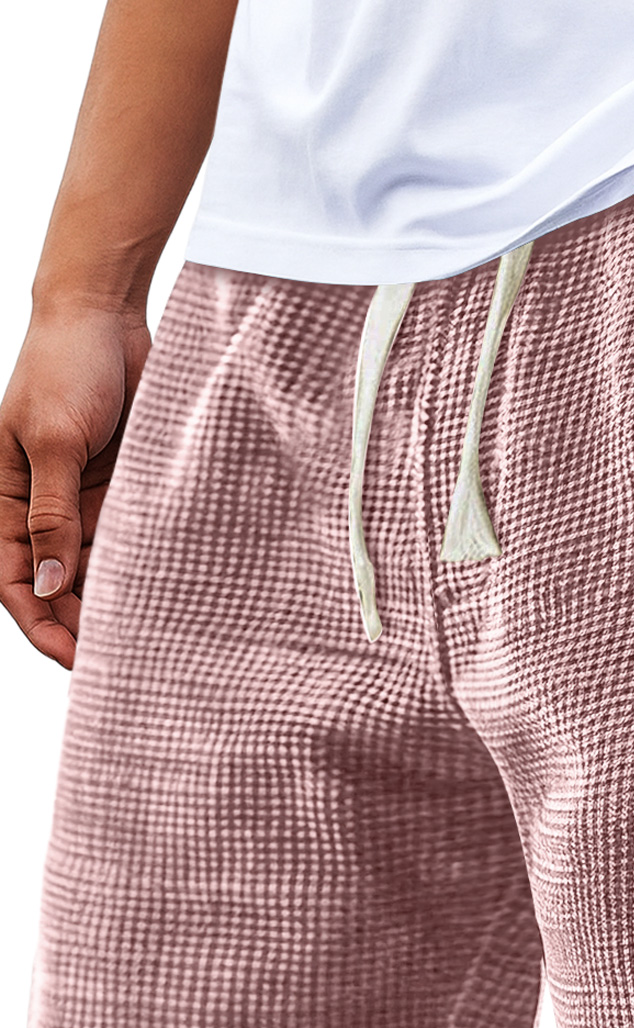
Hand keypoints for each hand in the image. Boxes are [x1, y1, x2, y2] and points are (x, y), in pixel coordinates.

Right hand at [0, 302, 150, 669]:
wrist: (110, 315)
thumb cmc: (66, 366)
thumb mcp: (55, 441)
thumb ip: (52, 515)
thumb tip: (47, 583)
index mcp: (4, 500)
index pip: (13, 581)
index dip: (40, 624)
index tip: (74, 660)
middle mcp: (42, 508)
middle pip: (58, 585)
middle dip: (84, 623)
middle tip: (127, 660)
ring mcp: (83, 501)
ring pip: (98, 569)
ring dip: (118, 600)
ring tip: (154, 636)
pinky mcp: (122, 489)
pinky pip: (132, 540)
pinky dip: (145, 566)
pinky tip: (171, 592)